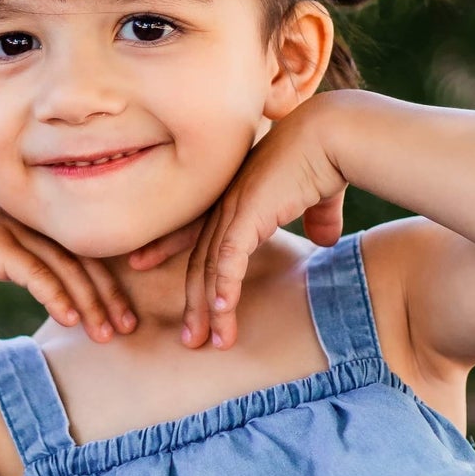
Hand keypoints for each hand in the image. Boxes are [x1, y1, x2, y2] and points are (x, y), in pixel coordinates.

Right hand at [0, 186, 135, 343]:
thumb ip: (22, 261)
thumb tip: (44, 287)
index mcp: (39, 226)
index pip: (87, 254)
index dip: (110, 284)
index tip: (125, 315)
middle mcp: (36, 226)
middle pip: (88, 261)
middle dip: (112, 297)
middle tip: (131, 329)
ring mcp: (19, 233)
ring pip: (68, 269)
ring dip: (91, 304)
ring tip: (108, 335)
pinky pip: (36, 273)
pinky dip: (57, 296)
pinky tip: (70, 320)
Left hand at [128, 98, 348, 349]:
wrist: (333, 134)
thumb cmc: (328, 157)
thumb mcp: (318, 197)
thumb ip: (316, 219)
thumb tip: (324, 240)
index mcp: (236, 195)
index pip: (194, 225)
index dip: (167, 245)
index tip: (141, 261)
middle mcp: (226, 201)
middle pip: (197, 258)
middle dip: (191, 300)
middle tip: (188, 336)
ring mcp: (233, 208)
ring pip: (210, 268)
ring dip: (208, 308)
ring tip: (204, 341)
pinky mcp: (248, 214)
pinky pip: (229, 260)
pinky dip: (224, 288)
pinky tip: (223, 314)